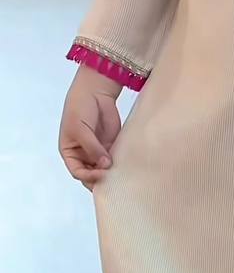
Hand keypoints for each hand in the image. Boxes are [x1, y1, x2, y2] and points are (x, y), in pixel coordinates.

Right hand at [59, 66, 121, 190]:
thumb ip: (92, 148)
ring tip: (119, 174)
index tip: (99, 174)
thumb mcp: (81, 130)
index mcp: (70, 152)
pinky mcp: (111, 146)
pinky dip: (118, 165)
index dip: (87, 176)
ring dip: (110, 173)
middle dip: (99, 178)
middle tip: (111, 180)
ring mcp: (98, 151)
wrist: (95, 92)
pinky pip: (114, 160)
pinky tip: (125, 167)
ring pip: (103, 169)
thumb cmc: (80, 108)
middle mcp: (83, 155)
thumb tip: (105, 165)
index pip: (77, 172)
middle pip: (91, 174)